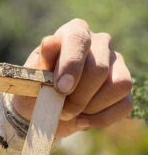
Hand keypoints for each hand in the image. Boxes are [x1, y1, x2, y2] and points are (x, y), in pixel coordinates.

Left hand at [9, 18, 132, 137]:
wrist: (42, 110)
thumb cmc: (35, 88)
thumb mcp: (31, 78)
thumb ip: (41, 62)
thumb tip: (50, 42)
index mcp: (75, 32)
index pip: (79, 39)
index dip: (71, 65)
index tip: (62, 89)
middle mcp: (100, 43)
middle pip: (98, 68)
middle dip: (78, 97)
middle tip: (60, 110)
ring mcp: (116, 64)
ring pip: (118, 85)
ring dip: (91, 108)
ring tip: (71, 113)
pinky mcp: (124, 87)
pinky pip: (124, 104)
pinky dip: (101, 119)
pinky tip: (82, 121)